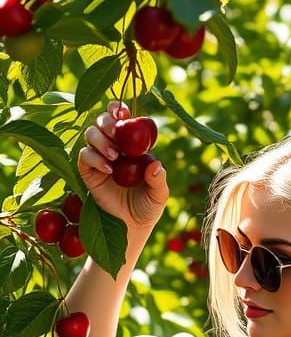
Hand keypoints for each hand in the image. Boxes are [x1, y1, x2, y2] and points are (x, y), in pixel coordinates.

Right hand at [78, 100, 168, 235]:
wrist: (131, 226)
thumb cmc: (148, 207)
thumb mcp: (159, 195)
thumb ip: (159, 180)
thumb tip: (156, 164)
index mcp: (132, 145)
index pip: (123, 119)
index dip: (119, 109)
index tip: (123, 112)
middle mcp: (114, 146)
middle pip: (103, 121)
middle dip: (108, 121)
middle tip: (116, 131)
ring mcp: (99, 157)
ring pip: (91, 134)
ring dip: (101, 140)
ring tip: (115, 156)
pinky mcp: (88, 171)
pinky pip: (84, 156)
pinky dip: (94, 158)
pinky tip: (108, 169)